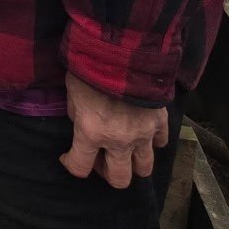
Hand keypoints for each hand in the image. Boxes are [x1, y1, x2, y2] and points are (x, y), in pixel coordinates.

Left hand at [61, 72, 168, 187]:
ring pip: (144, 169)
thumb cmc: (89, 67)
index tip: (68, 156)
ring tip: (124, 150)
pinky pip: (161, 143)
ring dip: (133, 164)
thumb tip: (82, 124)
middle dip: (107, 173)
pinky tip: (143, 131)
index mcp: (91, 132)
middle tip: (101, 157)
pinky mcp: (160, 122)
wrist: (123, 48)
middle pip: (119, 179)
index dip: (71, 164)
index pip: (80, 167)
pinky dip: (152, 142)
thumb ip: (77, 115)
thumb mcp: (72, 92)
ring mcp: (143, 134)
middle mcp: (118, 140)